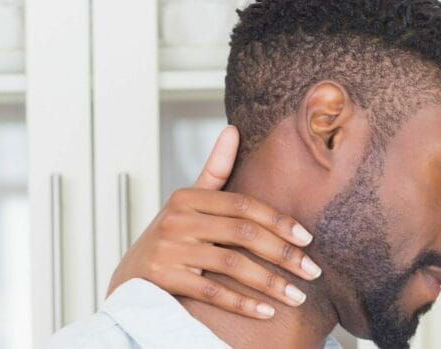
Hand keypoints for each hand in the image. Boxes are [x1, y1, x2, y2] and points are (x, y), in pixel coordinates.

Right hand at [106, 126, 321, 318]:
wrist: (128, 281)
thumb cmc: (170, 239)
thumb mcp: (188, 203)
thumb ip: (214, 171)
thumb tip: (232, 129)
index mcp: (188, 197)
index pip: (244, 205)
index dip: (279, 221)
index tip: (308, 239)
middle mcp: (176, 220)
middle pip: (243, 234)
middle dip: (283, 254)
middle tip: (312, 271)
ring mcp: (168, 250)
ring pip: (232, 265)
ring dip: (270, 283)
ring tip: (296, 296)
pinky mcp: (162, 279)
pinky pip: (212, 292)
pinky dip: (243, 303)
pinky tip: (267, 311)